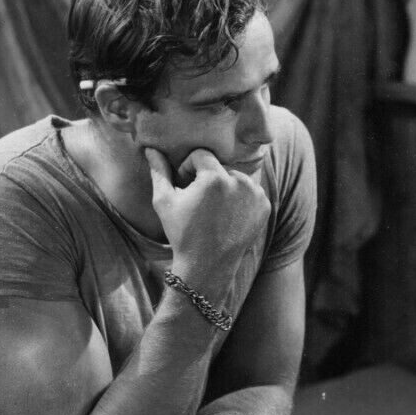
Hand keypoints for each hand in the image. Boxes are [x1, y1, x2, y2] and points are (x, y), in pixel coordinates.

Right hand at [145, 147, 269, 280]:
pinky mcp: (265, 206)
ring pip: (236, 178)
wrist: (208, 266)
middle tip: (199, 201)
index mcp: (215, 177)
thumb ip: (159, 171)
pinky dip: (239, 199)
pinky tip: (228, 216)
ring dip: (224, 187)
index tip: (184, 187)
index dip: (188, 168)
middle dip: (207, 178)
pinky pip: (249, 192)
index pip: (201, 155)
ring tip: (213, 210)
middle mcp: (240, 181)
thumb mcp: (165, 202)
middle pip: (220, 166)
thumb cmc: (182, 234)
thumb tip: (150, 148)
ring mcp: (256, 194)